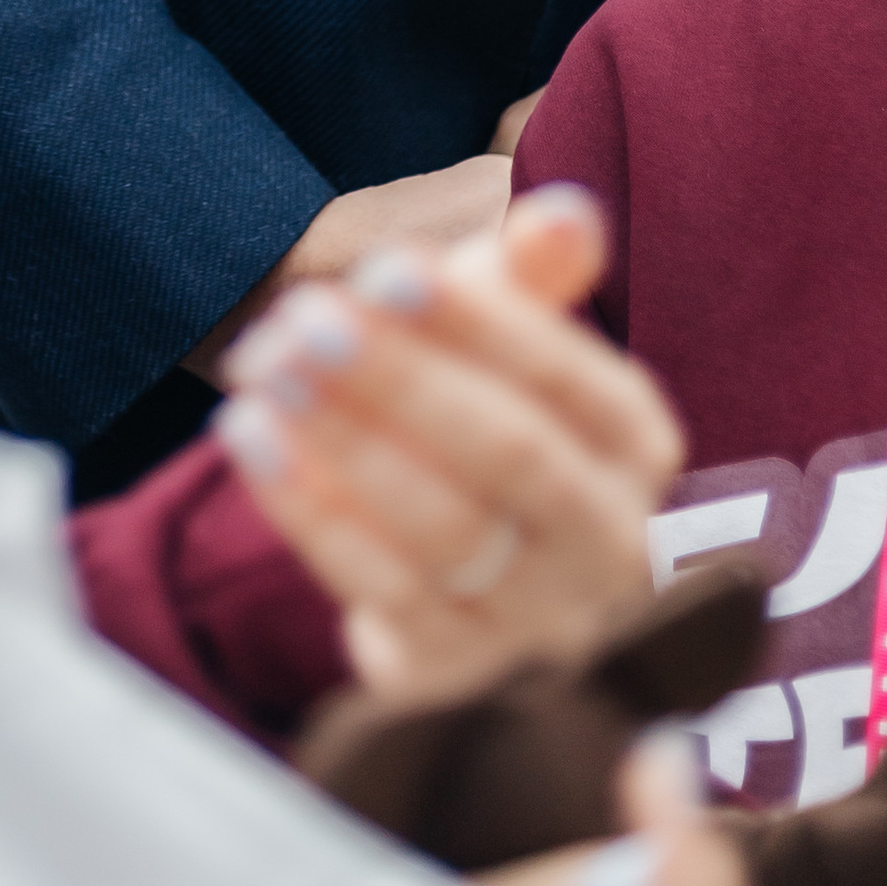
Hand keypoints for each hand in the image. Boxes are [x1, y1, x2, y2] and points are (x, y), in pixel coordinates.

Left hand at [217, 182, 680, 703]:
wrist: (444, 560)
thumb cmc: (481, 412)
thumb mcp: (506, 332)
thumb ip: (534, 275)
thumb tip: (565, 212)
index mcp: (637, 448)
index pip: (569, 379)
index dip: (477, 322)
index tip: (387, 268)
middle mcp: (610, 545)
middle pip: (510, 456)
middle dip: (402, 379)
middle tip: (305, 316)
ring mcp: (538, 624)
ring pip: (443, 530)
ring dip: (345, 440)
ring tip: (264, 364)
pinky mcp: (453, 673)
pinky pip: (380, 590)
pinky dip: (309, 508)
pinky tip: (249, 431)